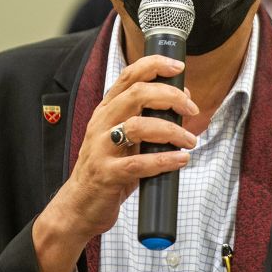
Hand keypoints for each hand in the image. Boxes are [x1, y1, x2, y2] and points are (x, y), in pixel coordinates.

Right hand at [32, 54, 198, 271]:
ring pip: (139, 126)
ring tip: (190, 141)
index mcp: (106, 110)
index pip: (128, 76)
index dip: (154, 66)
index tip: (178, 67)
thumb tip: (182, 99)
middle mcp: (101, 124)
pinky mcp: (106, 174)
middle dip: (171, 96)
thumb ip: (146, 119)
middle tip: (192, 108)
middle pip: (137, 95)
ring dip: (172, 130)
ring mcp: (101, 148)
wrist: (79, 205)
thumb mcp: (123, 138)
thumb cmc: (107, 168)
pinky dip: (164, 160)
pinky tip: (180, 160)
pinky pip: (138, 164)